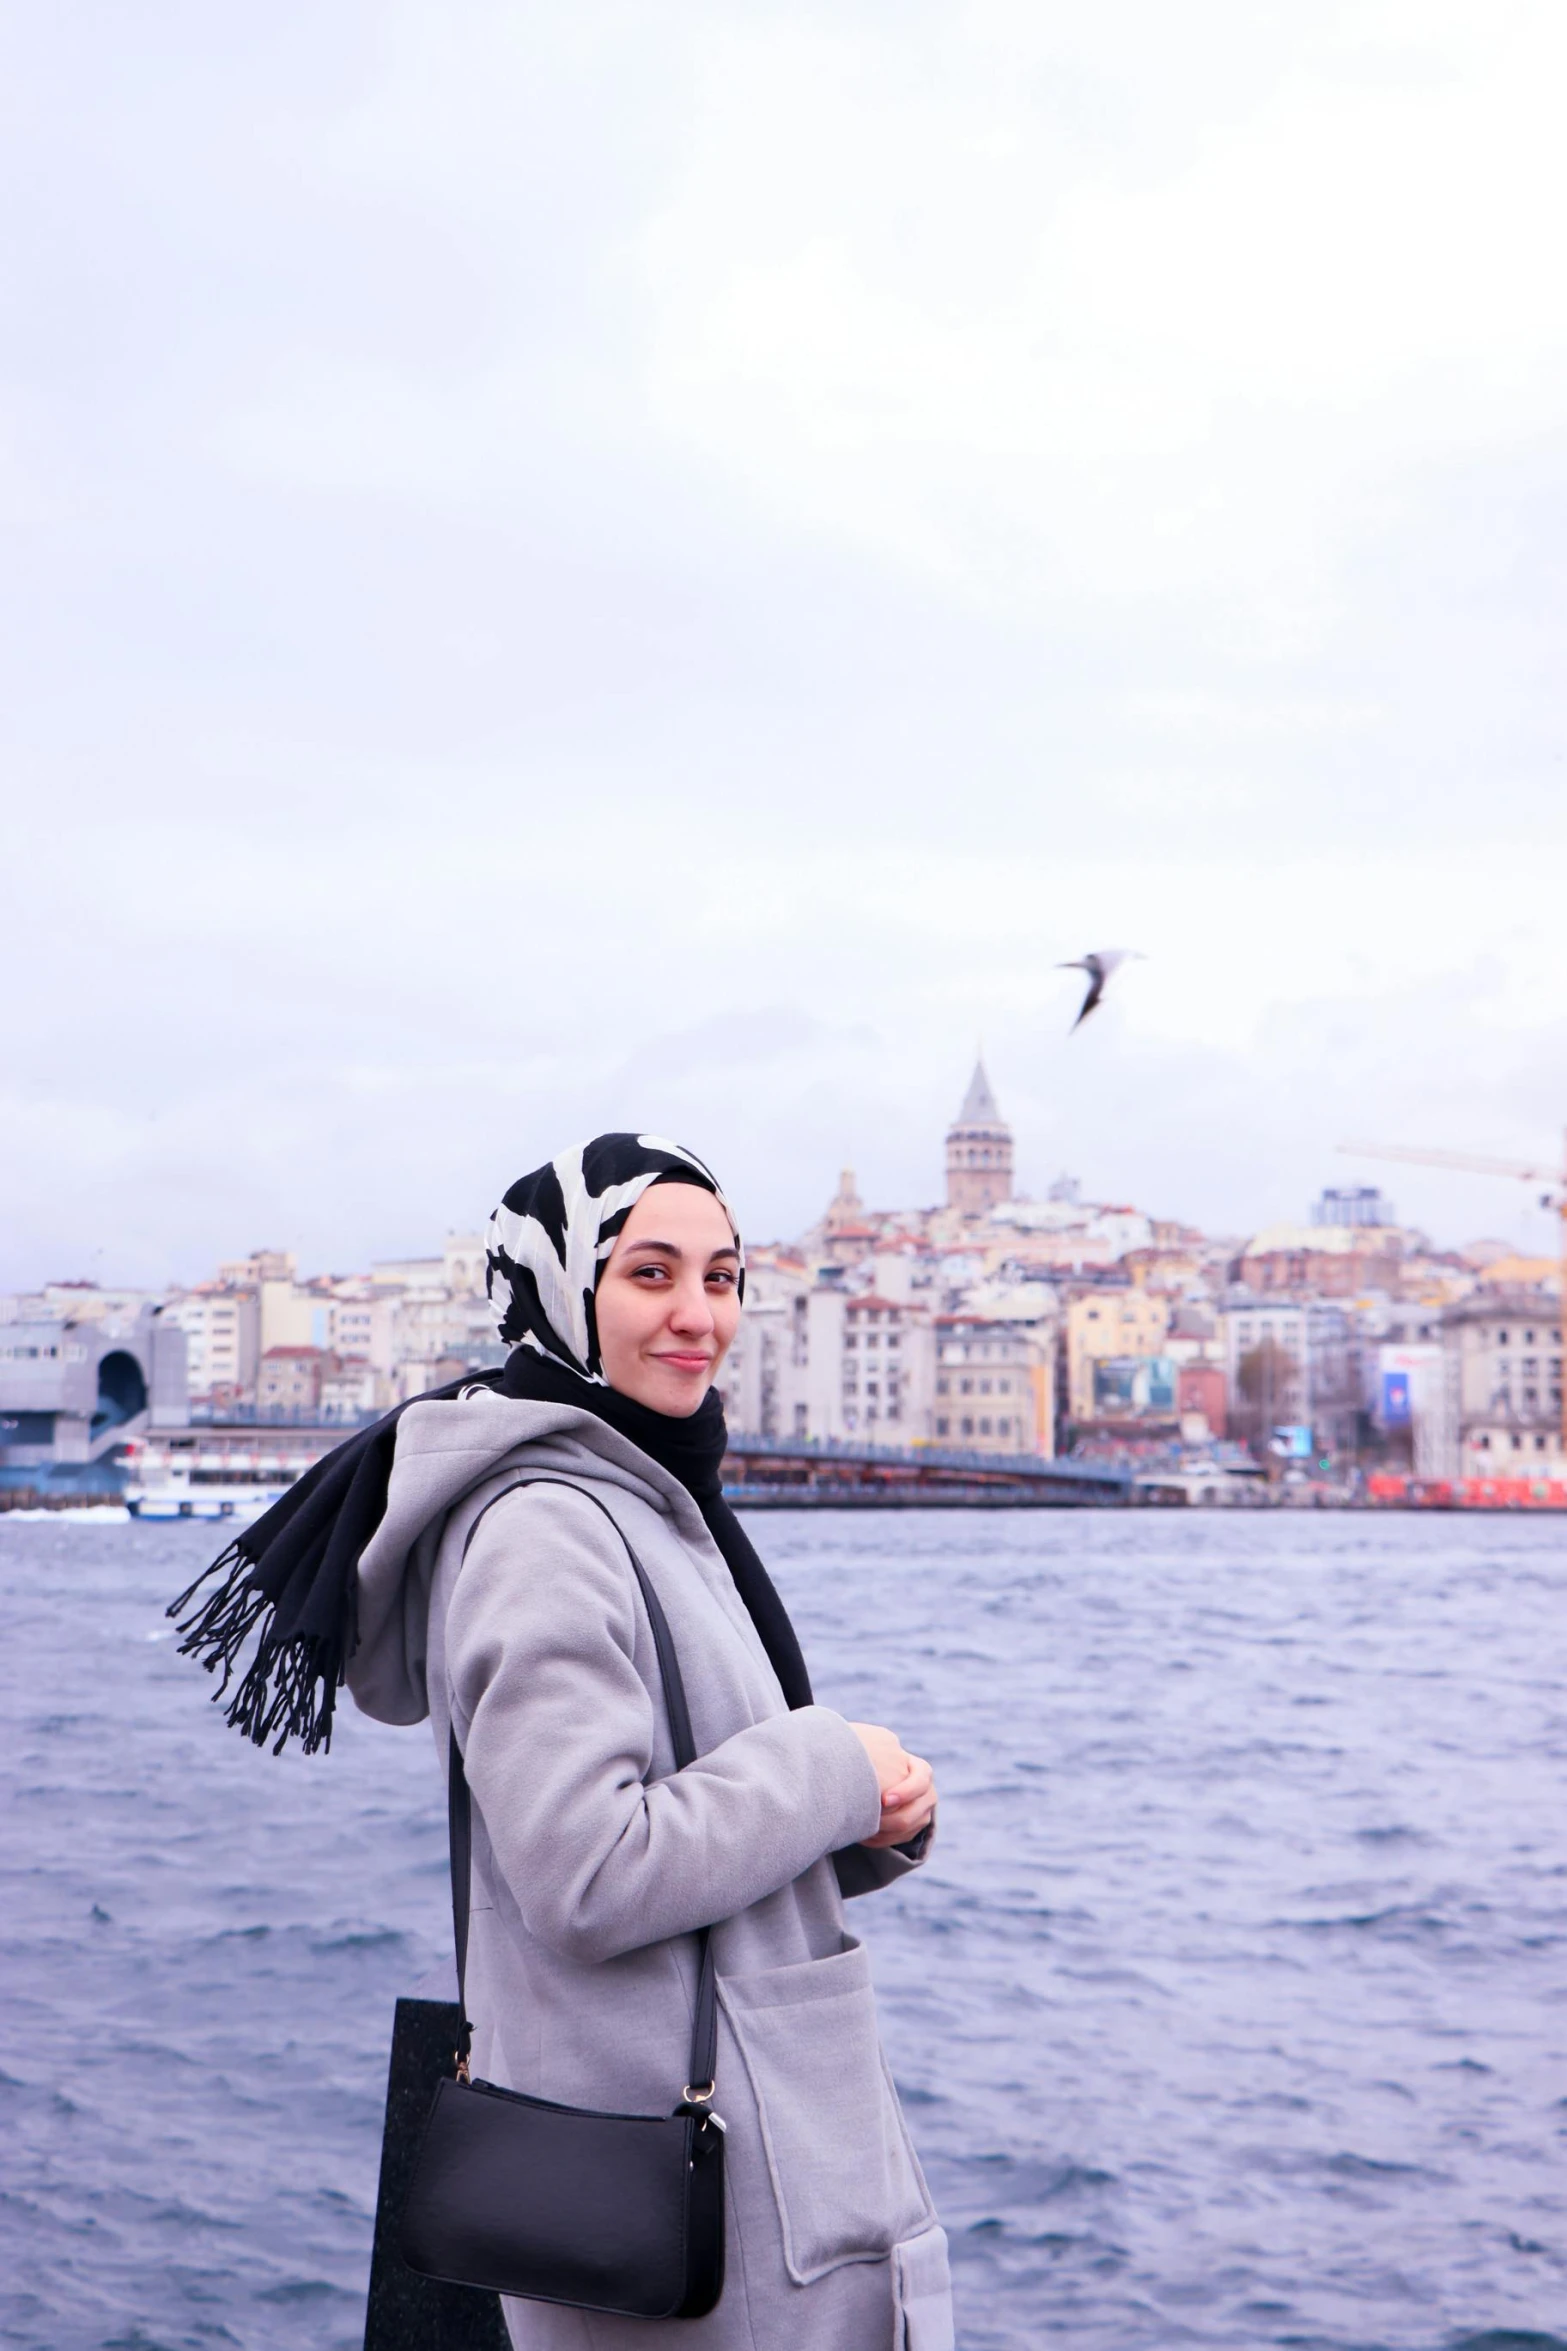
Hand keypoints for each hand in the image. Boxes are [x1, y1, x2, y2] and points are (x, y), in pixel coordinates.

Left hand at [849, 1723, 936, 1850]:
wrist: (876, 1773)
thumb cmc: (870, 1755)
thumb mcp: (874, 1746)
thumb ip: (872, 1745)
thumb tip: (857, 1745)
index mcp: (920, 1769)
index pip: (920, 1781)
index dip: (905, 1792)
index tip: (883, 1800)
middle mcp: (927, 1792)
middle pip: (912, 1814)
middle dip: (887, 1821)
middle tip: (865, 1821)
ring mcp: (923, 1812)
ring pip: (905, 1830)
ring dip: (881, 1832)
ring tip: (858, 1828)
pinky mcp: (915, 1828)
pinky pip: (899, 1840)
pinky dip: (880, 1839)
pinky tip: (862, 1834)